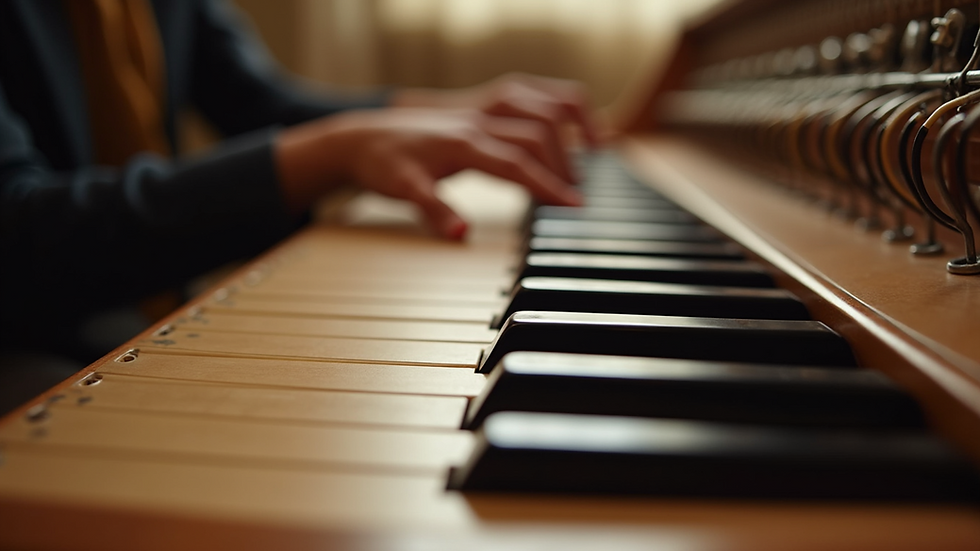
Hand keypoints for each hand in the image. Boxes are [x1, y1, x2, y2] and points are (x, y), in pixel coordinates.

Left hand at [276, 108, 582, 238]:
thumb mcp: (402, 191)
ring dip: (572, 128)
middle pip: (538, 135)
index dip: (548, 185)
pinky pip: (536, 95)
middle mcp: (478, 118)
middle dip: (564, 166)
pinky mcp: (485, 104)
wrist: (363, 136)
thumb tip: (461, 234)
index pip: (517, 163)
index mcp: (463, 142)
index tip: (573, 206)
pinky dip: (564, 107)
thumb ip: (434, 211)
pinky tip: (578, 128)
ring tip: (595, 156)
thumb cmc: (384, 164)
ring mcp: (483, 107)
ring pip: (543, 105)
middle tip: (577, 199)